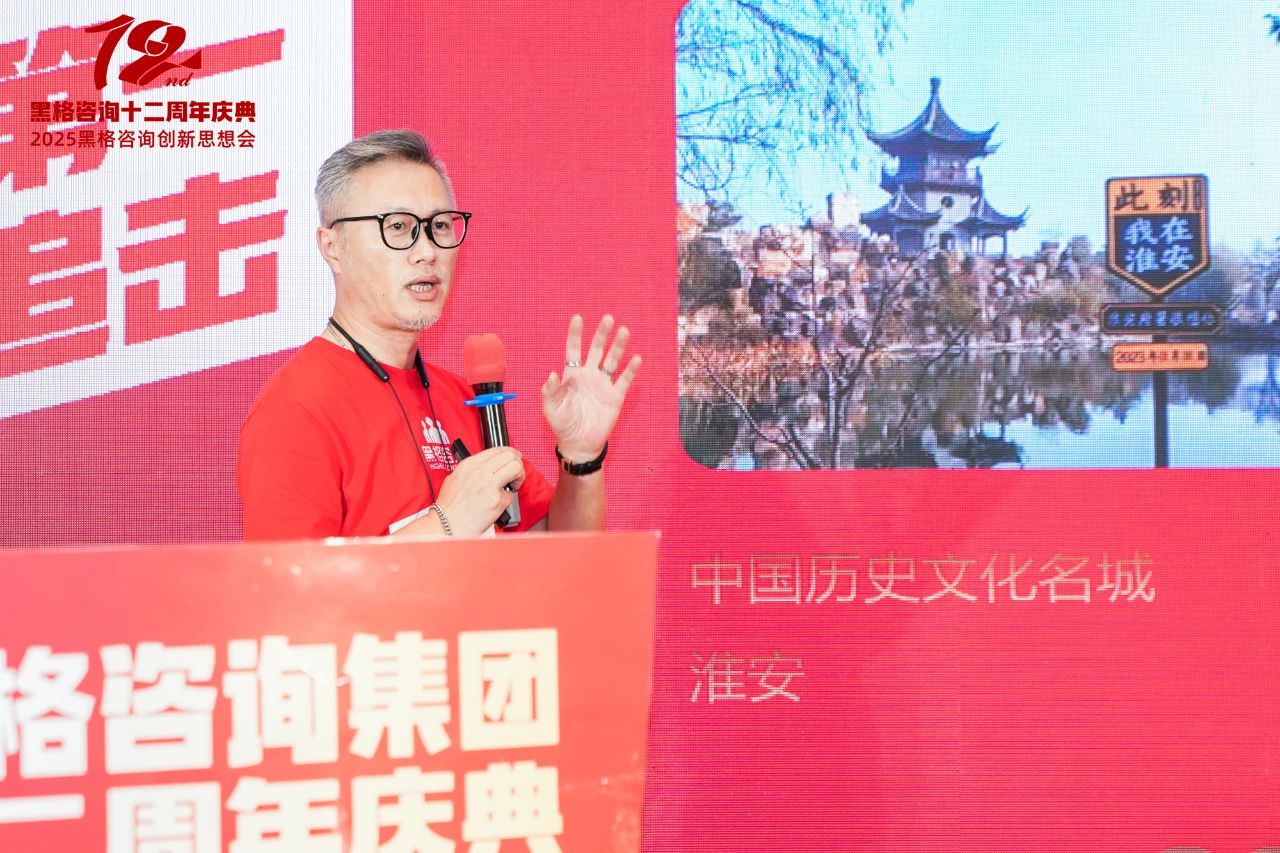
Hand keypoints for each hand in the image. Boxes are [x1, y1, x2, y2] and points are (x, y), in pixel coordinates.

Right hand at [436, 447, 524, 535]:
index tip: (514, 459)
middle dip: (517, 463)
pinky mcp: (496, 500)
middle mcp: (480, 471)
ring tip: (512, 485)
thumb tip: (490, 467)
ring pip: (516, 467)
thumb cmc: (449, 507)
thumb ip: (473, 470)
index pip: (497, 449)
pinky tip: (498, 503)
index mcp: (469, 464)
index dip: (510, 453)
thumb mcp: (455, 478)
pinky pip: (511, 494)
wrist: (446, 525)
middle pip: (510, 455)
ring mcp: (489, 485)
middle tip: (515, 474)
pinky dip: (507, 499)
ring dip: (519, 476)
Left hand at [542, 314, 640, 460]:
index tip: (578, 318)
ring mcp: (603, 385)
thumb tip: (551, 374)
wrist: (580, 444)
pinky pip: (624, 380)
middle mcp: (589, 376)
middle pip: (597, 350)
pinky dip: (631, 369)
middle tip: (608, 318)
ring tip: (624, 331)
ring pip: (612, 361)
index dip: (575, 334)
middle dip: (602, 334)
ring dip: (618, 346)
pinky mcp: (616, 397)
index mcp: (572, 376)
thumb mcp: (550, 409)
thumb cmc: (563, 425)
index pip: (573, 350)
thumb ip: (550, 391)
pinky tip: (636, 358)